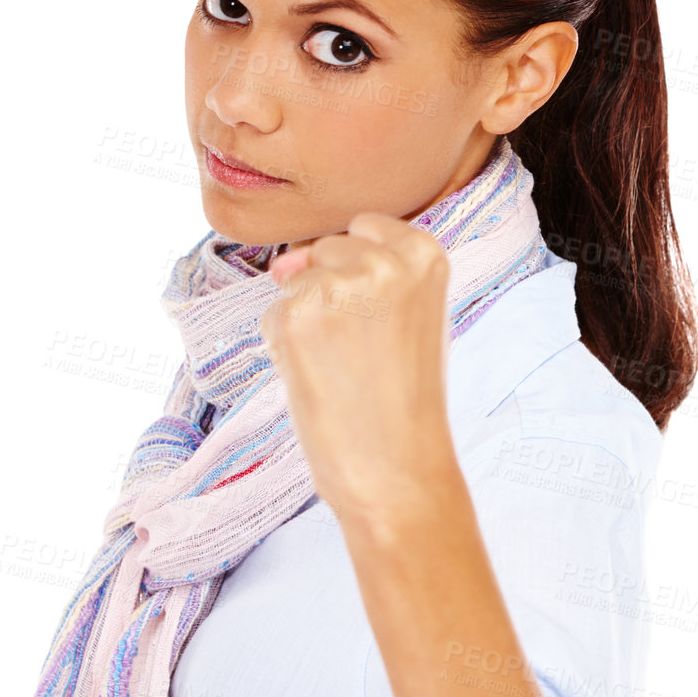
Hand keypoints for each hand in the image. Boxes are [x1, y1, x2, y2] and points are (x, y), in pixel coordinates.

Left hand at [260, 214, 458, 524]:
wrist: (396, 470)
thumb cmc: (405, 401)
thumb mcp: (411, 317)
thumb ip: (363, 273)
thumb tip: (282, 262)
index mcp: (425, 254)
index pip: (367, 226)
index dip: (360, 272)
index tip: (378, 317)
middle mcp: (383, 260)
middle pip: (327, 249)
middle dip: (330, 294)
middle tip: (361, 353)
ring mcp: (338, 285)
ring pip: (296, 283)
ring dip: (306, 322)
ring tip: (344, 369)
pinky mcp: (296, 315)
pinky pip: (272, 315)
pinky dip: (286, 347)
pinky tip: (320, 379)